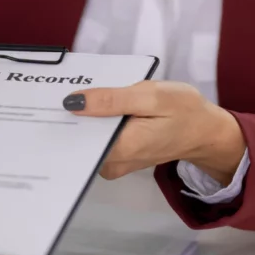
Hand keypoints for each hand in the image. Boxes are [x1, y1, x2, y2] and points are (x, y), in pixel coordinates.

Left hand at [63, 81, 246, 183]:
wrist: (205, 131)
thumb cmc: (184, 111)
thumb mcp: (151, 96)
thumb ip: (111, 100)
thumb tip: (74, 102)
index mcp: (120, 149)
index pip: (76, 138)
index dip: (63, 118)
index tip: (50, 100)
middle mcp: (111, 163)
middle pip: (77, 139)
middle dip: (72, 115)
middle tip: (63, 90)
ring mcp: (113, 164)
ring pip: (85, 139)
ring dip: (83, 118)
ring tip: (81, 95)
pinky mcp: (116, 158)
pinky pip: (96, 140)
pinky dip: (95, 123)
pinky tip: (96, 107)